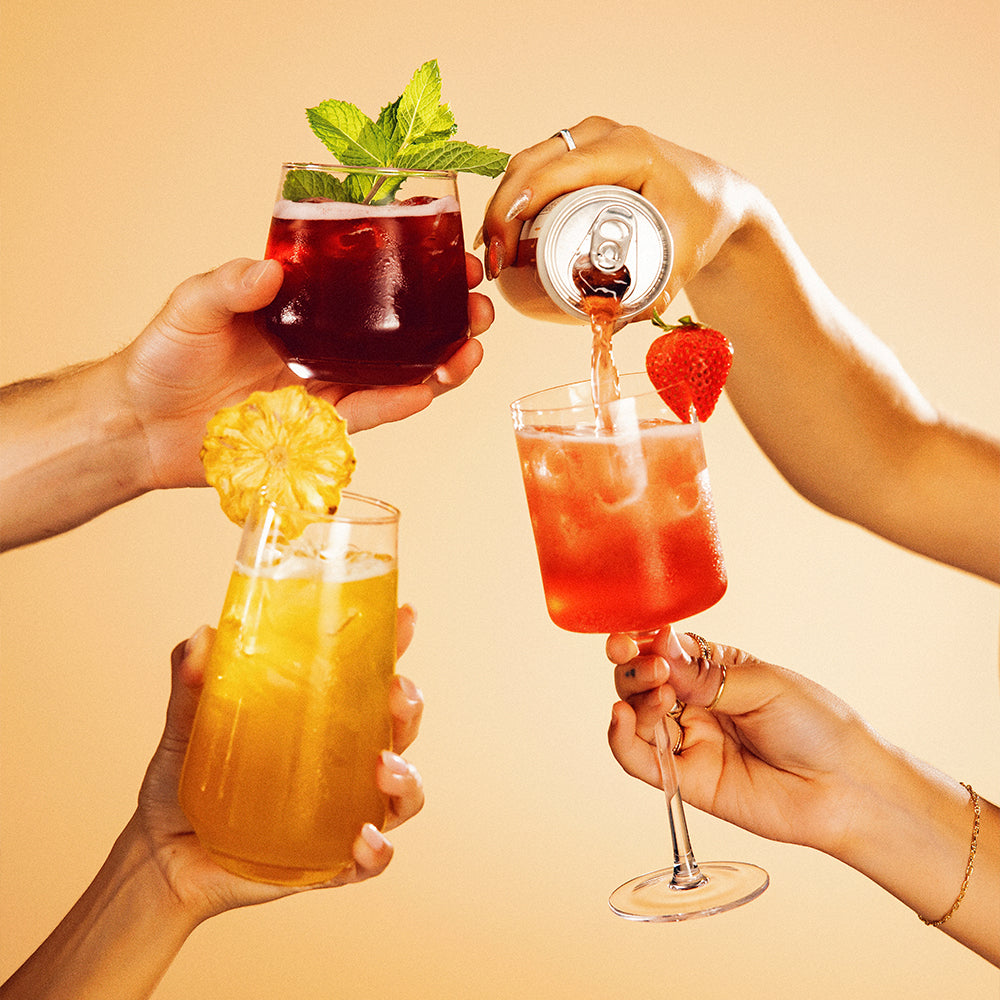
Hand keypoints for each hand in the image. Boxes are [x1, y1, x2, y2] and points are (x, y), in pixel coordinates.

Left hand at [118, 255, 493, 490]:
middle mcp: (323, 345)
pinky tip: (427, 390)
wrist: (143, 425)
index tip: (453, 257)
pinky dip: (397, 404)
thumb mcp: (192, 306)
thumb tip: (270, 268)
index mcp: (302, 307)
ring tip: (472, 348)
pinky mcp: (318, 427)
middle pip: (400, 332)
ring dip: (440, 363)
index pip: (369, 284)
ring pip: (398, 375)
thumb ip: (229, 284)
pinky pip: (366, 414)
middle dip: (447, 318)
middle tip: (479, 304)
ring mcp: (325, 386)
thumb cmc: (163, 358)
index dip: (415, 273)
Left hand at [135, 606, 424, 921]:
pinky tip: (364, 839)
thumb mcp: (187, 725)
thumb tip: (200, 637)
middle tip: (397, 692)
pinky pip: (369, 861)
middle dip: (409, 708)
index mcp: (320, 719)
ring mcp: (341, 812)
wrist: (159, 858)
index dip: (393, 645)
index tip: (405, 618)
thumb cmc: (183, 783)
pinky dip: (376, 851)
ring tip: (384, 767)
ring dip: (407, 778)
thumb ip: (192, 681)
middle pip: (399, 729)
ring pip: (401, 793)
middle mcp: (342, 762)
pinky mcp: (328, 861)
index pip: (368, 676)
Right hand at [479, 117, 751, 310]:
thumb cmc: (703, 218)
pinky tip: (503, 234)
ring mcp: (588, 140)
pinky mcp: (579, 154)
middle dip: (500, 212)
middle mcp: (603, 136)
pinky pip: (535, 169)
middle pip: (530, 165)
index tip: (502, 250)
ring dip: (501, 206)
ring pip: (526, 165)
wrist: (716, 196)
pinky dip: (514, 199)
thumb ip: (659, 290)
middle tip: (492, 262)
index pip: (555, 172)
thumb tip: (619, 321)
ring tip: (494, 255)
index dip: (517, 207)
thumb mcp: (686, 254)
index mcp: (627, 150)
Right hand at [605, 627, 886, 854]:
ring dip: (633, 698)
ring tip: (659, 694)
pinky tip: (620, 719)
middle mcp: (695, 703)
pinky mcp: (685, 779)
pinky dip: (619, 738)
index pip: (662, 650)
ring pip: (634, 715)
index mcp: (715, 671)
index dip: (642, 643)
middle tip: (652, 668)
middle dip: (634, 668)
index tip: (632, 639)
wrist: (846, 787)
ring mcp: (688, 741)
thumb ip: (705, 676)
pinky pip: (639, 759)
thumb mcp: (762, 685)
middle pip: (640, 680)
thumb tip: (658, 650)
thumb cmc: (817, 727)